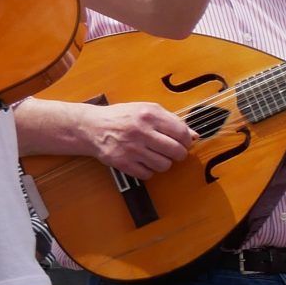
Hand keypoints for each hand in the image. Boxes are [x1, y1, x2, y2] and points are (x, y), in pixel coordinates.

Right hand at [82, 101, 196, 178]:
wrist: (91, 127)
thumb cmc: (122, 117)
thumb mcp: (147, 110)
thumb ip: (172, 120)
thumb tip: (194, 135)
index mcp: (149, 115)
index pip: (181, 133)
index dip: (187, 141)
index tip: (184, 143)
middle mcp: (141, 131)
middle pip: (176, 152)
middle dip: (179, 154)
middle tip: (172, 152)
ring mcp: (131, 148)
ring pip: (164, 165)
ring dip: (163, 163)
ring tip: (156, 156)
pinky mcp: (122, 162)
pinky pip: (147, 174)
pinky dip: (148, 171)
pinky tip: (143, 162)